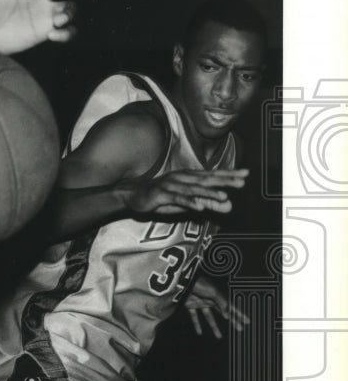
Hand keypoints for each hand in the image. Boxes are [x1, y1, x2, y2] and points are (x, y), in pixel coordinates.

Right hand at [124, 168, 247, 215]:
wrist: (134, 196)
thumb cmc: (162, 198)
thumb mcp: (187, 202)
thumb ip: (208, 203)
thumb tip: (229, 205)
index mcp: (189, 177)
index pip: (212, 176)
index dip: (229, 175)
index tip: (246, 174)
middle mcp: (182, 178)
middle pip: (206, 179)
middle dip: (224, 180)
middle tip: (241, 182)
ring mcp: (171, 185)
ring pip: (193, 189)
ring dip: (209, 193)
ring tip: (224, 196)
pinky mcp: (161, 194)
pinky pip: (177, 199)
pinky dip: (189, 202)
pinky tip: (199, 206)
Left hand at [184, 275, 248, 337]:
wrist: (183, 280)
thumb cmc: (199, 283)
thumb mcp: (213, 292)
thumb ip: (221, 303)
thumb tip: (227, 316)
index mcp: (218, 296)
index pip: (231, 307)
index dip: (239, 314)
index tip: (246, 321)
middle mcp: (211, 300)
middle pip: (223, 313)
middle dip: (232, 321)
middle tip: (240, 329)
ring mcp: (201, 303)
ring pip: (209, 317)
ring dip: (214, 327)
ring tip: (219, 336)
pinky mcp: (191, 305)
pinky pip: (195, 317)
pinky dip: (197, 325)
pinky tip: (199, 333)